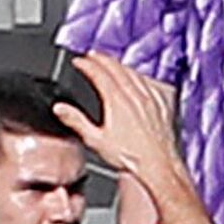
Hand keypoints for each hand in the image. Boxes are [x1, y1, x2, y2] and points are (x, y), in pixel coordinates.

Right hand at [58, 54, 184, 186]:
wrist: (158, 166)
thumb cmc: (131, 158)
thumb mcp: (96, 141)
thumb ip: (76, 122)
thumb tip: (60, 109)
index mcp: (117, 100)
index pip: (99, 73)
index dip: (86, 64)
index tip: (79, 61)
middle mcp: (136, 95)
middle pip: (117, 68)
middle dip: (102, 59)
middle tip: (92, 56)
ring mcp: (151, 98)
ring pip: (135, 72)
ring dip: (121, 65)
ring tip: (112, 63)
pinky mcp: (163, 104)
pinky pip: (151, 82)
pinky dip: (141, 76)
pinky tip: (139, 78)